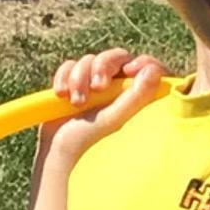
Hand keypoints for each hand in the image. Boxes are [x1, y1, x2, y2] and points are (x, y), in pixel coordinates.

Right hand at [47, 46, 164, 161]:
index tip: (129, 70)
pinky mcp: (72, 85)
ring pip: (90, 60)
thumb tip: (153, 70)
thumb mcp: (114, 118)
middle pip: (116, 57)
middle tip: (97, 87)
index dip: (142, 62)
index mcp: (132, 97)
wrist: (55, 152)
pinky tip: (62, 95)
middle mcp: (115, 89)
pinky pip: (69, 65)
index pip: (147, 68)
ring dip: (79, 78)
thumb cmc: (88, 141)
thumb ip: (136, 95)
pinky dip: (64, 77)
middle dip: (102, 66)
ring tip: (76, 103)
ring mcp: (92, 86)